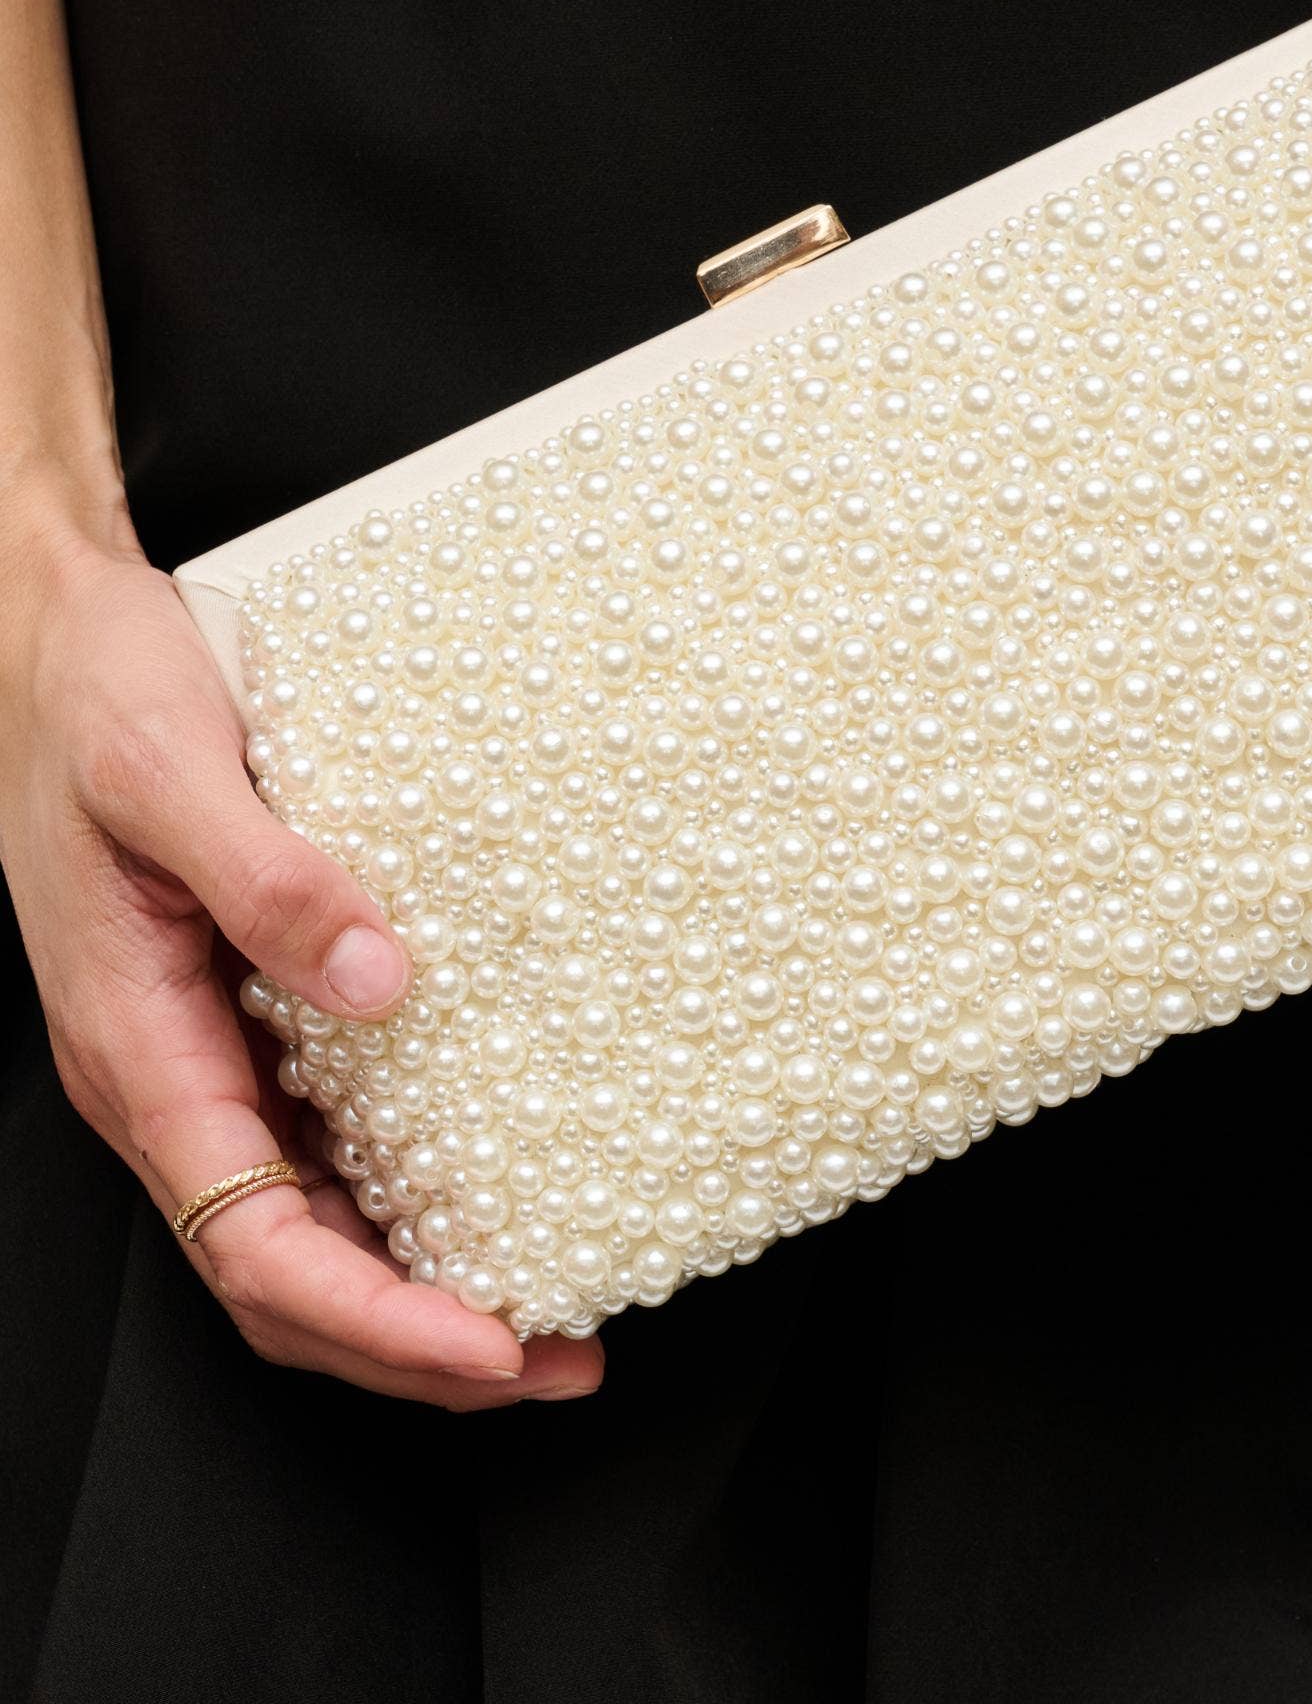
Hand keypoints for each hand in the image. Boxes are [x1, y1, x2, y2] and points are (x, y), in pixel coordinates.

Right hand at [0, 523, 604, 1404]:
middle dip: (414, 1342)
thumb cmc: (93, 702)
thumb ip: (264, 881)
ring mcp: (209, 1056)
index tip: (487, 1349)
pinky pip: (325, 1144)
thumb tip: (381, 981)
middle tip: (557, 1361)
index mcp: (137, 1050)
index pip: (255, 1245)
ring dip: (418, 1287)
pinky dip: (403, 1201)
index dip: (372, 1317)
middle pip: (287, 1273)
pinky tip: (486, 1192)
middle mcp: (174, 1077)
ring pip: (309, 1225)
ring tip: (546, 1310)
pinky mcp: (247, 1016)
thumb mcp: (166, 773)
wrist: (58, 646)